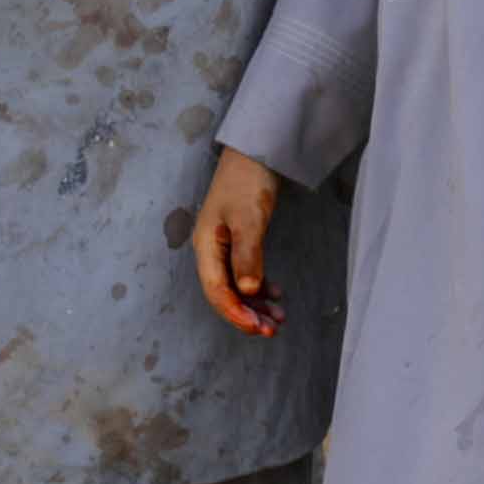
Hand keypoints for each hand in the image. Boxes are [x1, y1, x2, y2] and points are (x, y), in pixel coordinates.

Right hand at [191, 152, 283, 336]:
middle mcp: (211, 251)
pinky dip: (259, 288)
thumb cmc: (247, 182)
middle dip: (246, 315)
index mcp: (206, 247)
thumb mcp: (248, 219)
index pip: (217, 291)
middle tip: (271, 330)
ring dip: (254, 305)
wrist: (254, 153)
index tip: (257, 328)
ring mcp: (224, 247)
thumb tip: (248, 291)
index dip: (235, 313)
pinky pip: (245, 274)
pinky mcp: (238, 242)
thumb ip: (248, 255)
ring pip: (236, 286)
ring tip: (277, 319)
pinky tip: (275, 295)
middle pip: (225, 293)